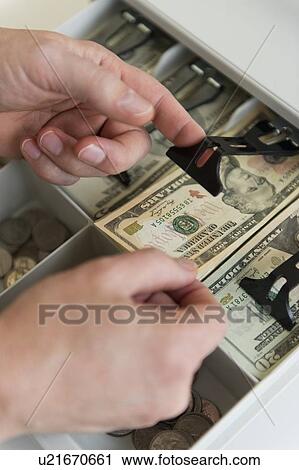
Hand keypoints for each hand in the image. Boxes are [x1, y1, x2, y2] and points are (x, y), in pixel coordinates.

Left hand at [0, 28, 203, 184]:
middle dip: (107, 156)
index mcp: (104, 80)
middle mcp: (94, 109)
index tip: (194, 141)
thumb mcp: (55, 63)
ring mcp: (76, 133)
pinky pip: (69, 176)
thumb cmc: (0, 61)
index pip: (153, 100)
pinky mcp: (57, 154)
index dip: (178, 121)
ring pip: (97, 167)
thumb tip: (142, 111)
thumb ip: (103, 87)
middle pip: (129, 147)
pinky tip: (35, 146)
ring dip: (69, 160)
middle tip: (87, 148)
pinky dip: (50, 168)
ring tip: (47, 137)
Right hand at [0, 249, 224, 439]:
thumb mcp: (107, 274)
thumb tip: (183, 271)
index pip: (215, 316)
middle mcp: (171, 386)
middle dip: (167, 308)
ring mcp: (152, 406)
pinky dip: (140, 354)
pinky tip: (104, 342)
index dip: (196, 292)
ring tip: (109, 318)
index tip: (176, 283)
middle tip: (130, 294)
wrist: (8, 381)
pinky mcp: (133, 415)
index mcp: (173, 350)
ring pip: (171, 355)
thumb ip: (158, 265)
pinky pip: (153, 376)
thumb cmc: (48, 333)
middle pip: (192, 335)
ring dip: (151, 331)